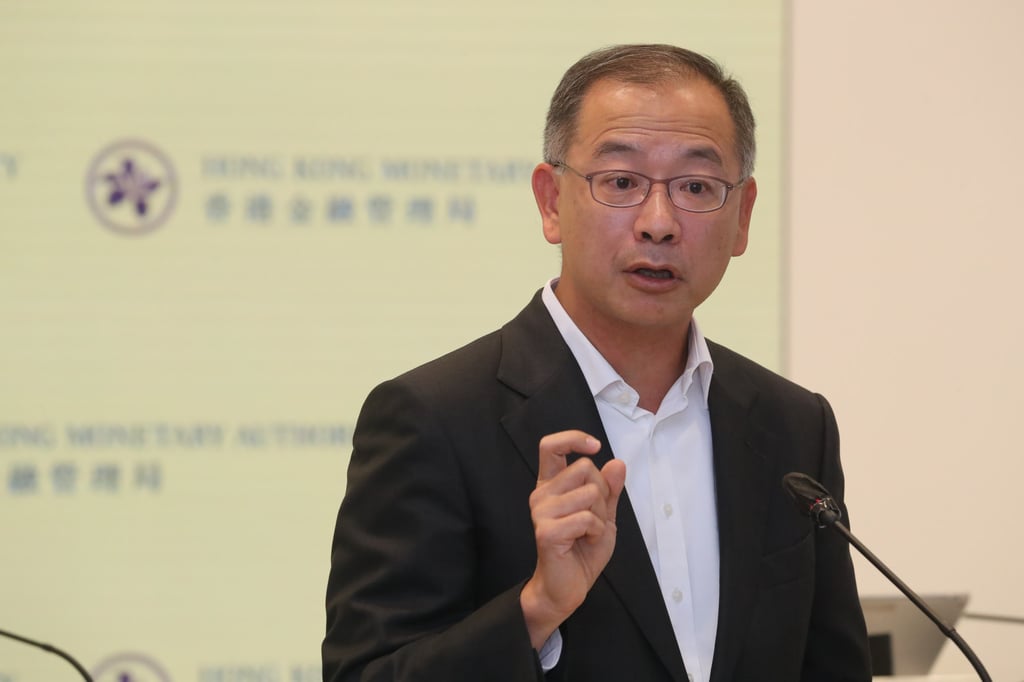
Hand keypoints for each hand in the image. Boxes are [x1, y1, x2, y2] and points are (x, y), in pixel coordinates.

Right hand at [519, 430, 626, 648]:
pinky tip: (585, 540)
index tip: (594, 446)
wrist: (568, 587)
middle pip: (584, 468)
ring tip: (588, 532)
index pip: (551, 446)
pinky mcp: (546, 531)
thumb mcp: (604, 515)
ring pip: (589, 492)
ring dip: (600, 515)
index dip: (573, 438)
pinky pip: (586, 517)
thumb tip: (617, 463)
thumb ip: (609, 490)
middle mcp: (542, 494)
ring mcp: (541, 512)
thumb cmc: (582, 550)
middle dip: (601, 492)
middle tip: (594, 516)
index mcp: (551, 485)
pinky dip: (595, 530)